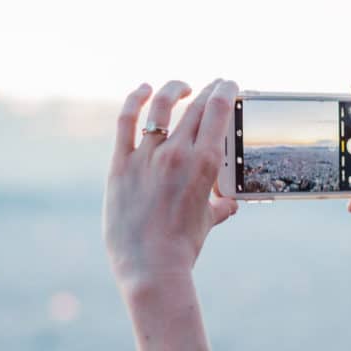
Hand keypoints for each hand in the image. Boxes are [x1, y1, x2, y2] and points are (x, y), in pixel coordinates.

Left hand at [104, 79, 238, 292]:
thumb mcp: (207, 222)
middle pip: (195, 107)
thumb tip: (229, 204)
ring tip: (181, 87)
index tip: (228, 84)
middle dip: (208, 90)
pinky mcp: (121, 164)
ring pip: (161, 107)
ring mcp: (146, 156)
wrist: (151, 266)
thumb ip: (219, 206)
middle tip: (215, 84)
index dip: (224, 91)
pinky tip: (143, 90)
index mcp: (205, 164)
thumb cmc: (183, 247)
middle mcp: (177, 153)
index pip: (217, 112)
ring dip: (174, 90)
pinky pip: (126, 122)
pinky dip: (135, 100)